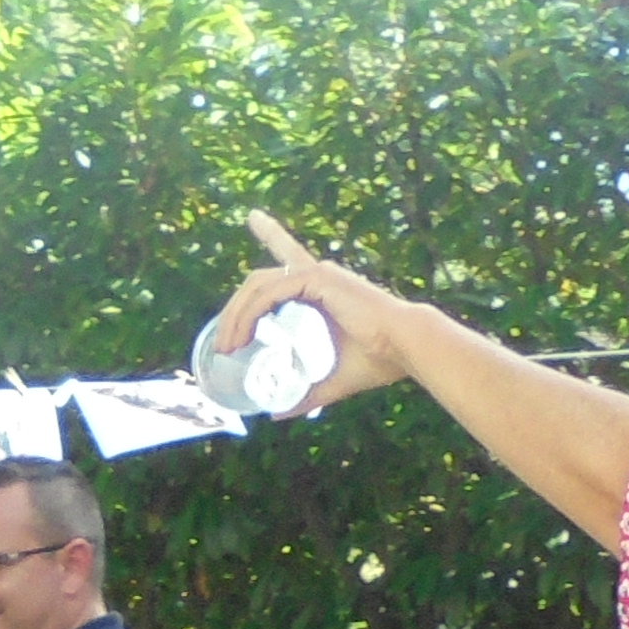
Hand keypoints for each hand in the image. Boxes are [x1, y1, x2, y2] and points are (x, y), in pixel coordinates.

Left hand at [214, 209, 423, 413]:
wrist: (405, 348)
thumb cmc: (378, 360)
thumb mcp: (331, 380)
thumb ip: (303, 393)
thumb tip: (277, 412)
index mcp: (321, 289)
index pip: (289, 255)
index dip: (271, 233)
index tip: (252, 217)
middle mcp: (317, 274)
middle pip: (259, 281)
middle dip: (234, 310)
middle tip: (223, 344)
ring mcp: (317, 272)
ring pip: (258, 284)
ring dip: (235, 315)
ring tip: (227, 348)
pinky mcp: (318, 278)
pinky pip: (270, 292)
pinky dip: (250, 313)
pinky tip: (242, 336)